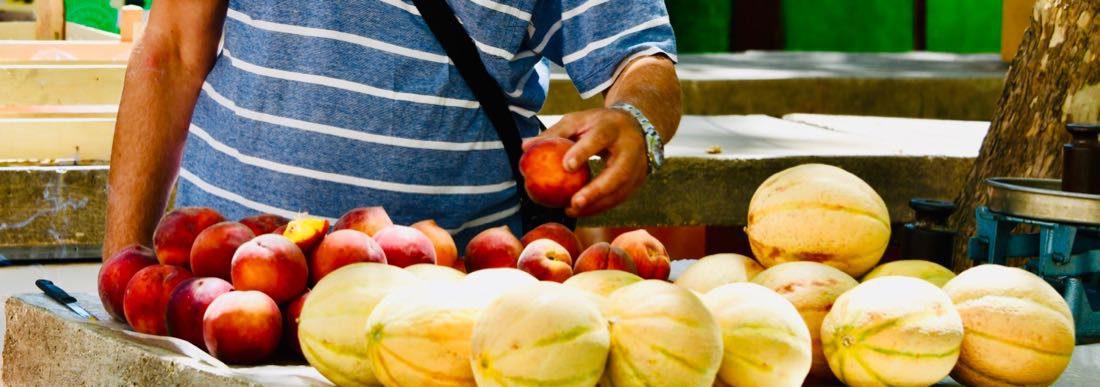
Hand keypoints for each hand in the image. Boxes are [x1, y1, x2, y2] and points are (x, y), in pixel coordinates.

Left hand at [523, 108, 647, 216]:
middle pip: (617, 172)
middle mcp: (629, 148)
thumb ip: (554, 133)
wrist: (636, 126)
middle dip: (596, 190)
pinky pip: (619, 199)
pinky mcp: (637, 182)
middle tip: (574, 203)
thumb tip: (524, 146)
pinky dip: (600, 207)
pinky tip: (580, 211)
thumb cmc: (598, 124)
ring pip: (620, 191)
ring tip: (571, 211)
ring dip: (596, 205)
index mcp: (612, 127)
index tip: (566, 166)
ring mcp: (638, 167)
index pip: (599, 139)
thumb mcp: (578, 121)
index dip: (583, 152)